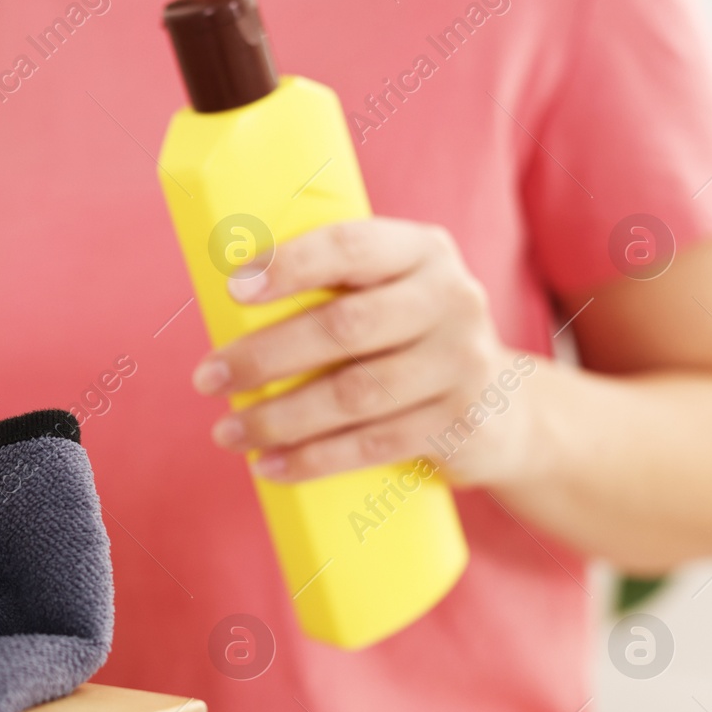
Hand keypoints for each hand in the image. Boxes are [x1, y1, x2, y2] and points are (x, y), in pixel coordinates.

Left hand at [192, 217, 532, 486]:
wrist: (503, 408)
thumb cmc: (410, 338)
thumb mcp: (389, 293)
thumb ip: (330, 289)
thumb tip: (225, 306)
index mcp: (422, 251)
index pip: (351, 246)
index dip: (290, 265)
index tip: (233, 287)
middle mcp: (450, 299)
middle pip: (344, 327)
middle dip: (264, 356)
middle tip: (208, 378)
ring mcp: (461, 364)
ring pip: (354, 394)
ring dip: (279, 418)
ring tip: (227, 431)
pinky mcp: (460, 424)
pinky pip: (373, 445)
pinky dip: (312, 458)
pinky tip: (269, 464)